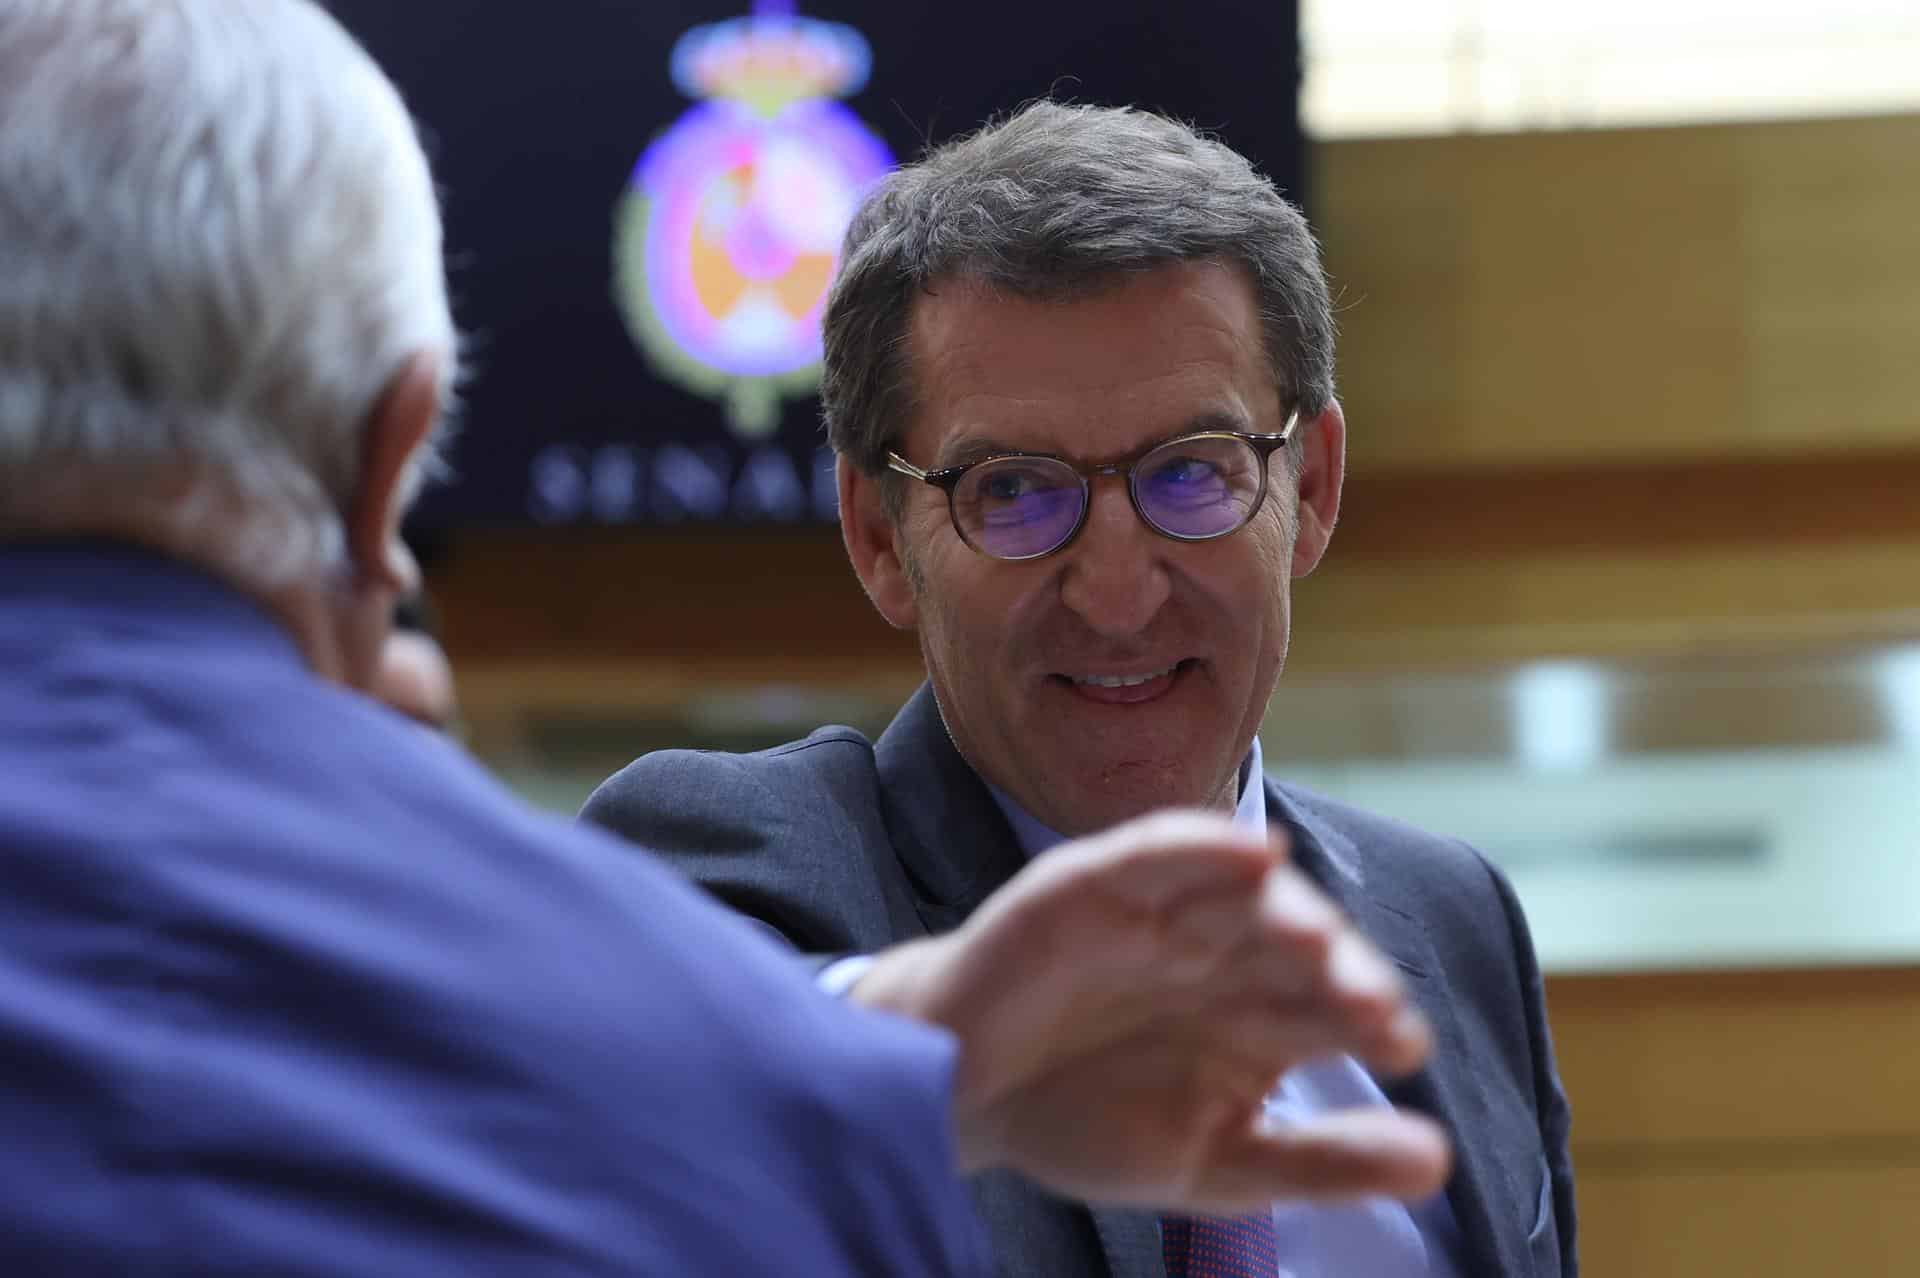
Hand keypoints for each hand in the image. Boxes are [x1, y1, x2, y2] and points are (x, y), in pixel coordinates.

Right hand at [849, 810, 1450, 1212]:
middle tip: (1370, 1007)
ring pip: (1242, 896)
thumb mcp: (1216, 1163)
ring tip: (1319, 942)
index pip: (1335, 1005)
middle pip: (1302, 947)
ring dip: (1285, 910)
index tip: (1403, 1045)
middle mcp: (1223, 953)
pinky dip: (1202, 846)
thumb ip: (1321, 1161)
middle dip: (1340, 972)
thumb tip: (1438, 1162)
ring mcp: (1163, 912)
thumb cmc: (1086, 1120)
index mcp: (1261, 1014)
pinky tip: (1252, 853)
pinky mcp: (1096, 882)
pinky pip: (1157, 852)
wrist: (956, 1096)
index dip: (1373, 1017)